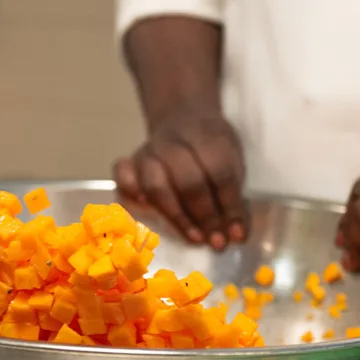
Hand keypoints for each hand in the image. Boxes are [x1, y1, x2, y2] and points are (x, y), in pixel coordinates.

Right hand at [113, 102, 246, 248]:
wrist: (184, 117)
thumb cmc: (211, 148)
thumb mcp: (233, 160)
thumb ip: (233, 195)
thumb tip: (235, 235)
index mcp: (208, 136)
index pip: (220, 173)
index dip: (229, 206)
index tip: (236, 235)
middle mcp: (174, 142)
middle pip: (188, 182)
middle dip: (205, 216)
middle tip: (216, 241)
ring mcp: (149, 151)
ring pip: (156, 185)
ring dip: (177, 216)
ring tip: (194, 237)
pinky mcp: (131, 161)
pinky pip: (123, 176)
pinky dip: (131, 193)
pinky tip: (146, 209)